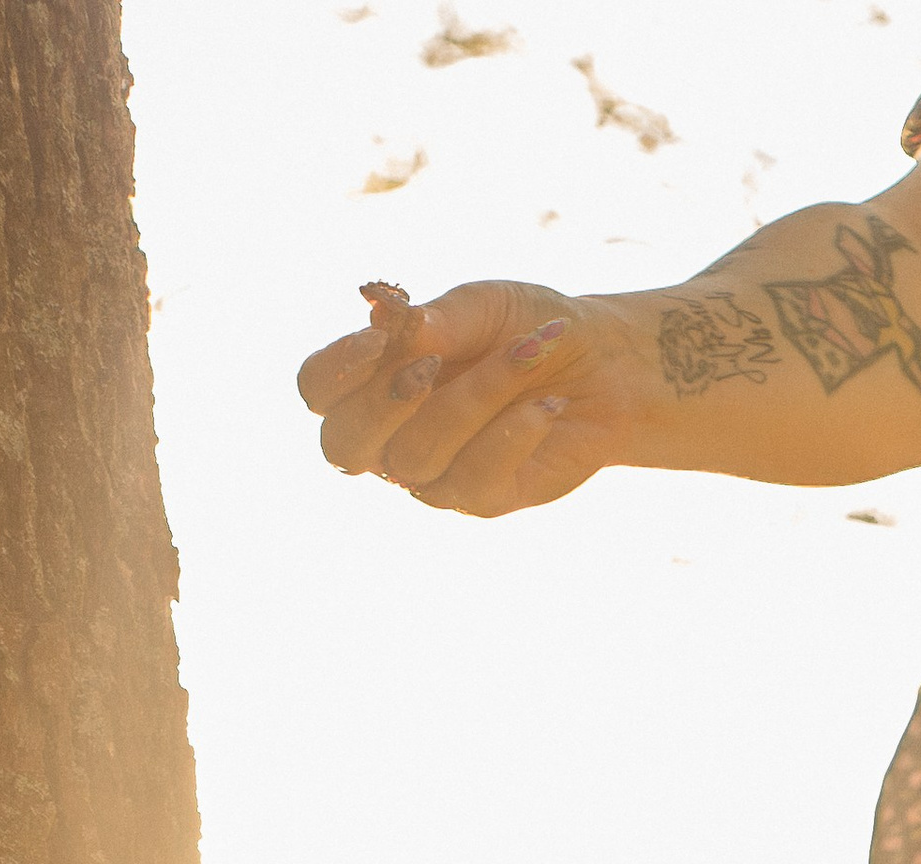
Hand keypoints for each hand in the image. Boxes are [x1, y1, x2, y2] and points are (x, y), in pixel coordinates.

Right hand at [296, 280, 652, 513]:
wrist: (603, 366)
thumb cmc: (527, 327)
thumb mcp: (484, 307)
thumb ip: (437, 320)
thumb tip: (386, 322)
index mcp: (374, 380)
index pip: (317, 389)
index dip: (336, 371)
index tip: (378, 337)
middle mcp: (392, 436)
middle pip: (342, 446)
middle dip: (384, 403)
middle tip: (431, 363)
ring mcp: (434, 474)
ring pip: (416, 458)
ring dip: (472, 399)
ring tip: (528, 353)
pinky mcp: (483, 500)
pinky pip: (474, 482)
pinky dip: (511, 434)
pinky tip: (546, 405)